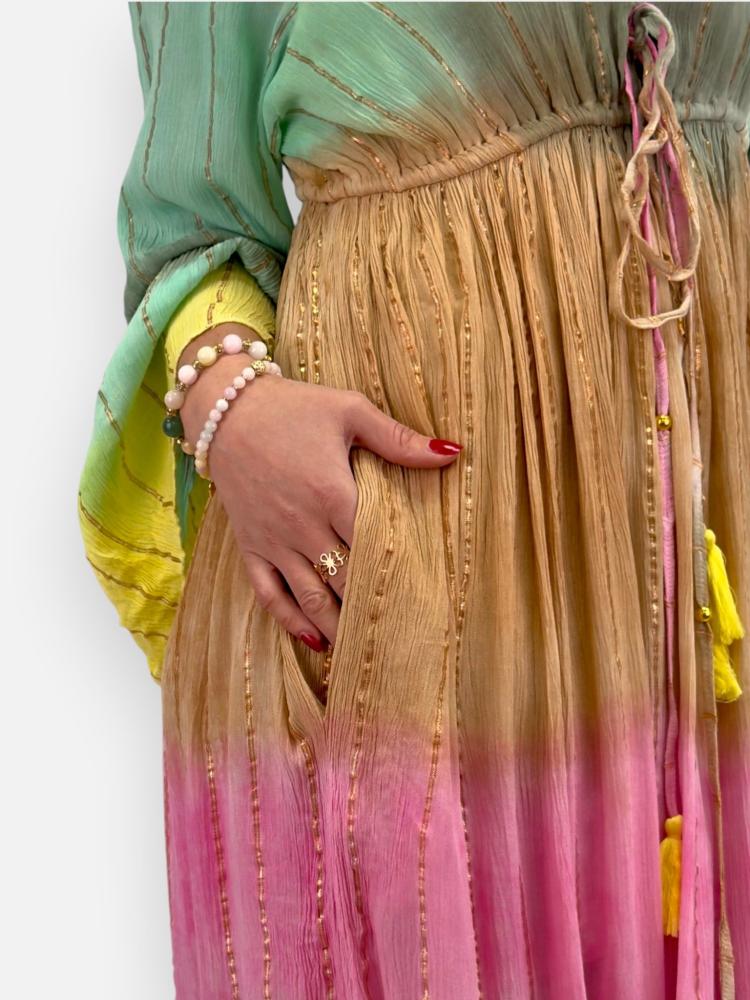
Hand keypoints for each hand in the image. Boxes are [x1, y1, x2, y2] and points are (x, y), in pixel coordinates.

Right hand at [179, 330, 462, 651]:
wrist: (224, 408)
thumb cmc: (293, 407)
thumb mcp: (349, 411)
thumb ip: (398, 439)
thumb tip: (451, 453)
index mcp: (334, 494)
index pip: (375, 547)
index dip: (399, 576)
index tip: (425, 601)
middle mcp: (304, 526)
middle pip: (346, 580)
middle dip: (372, 611)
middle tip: (401, 638)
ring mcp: (275, 540)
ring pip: (311, 596)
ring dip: (338, 626)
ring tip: (364, 654)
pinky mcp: (251, 545)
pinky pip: (269, 592)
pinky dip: (290, 619)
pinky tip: (314, 639)